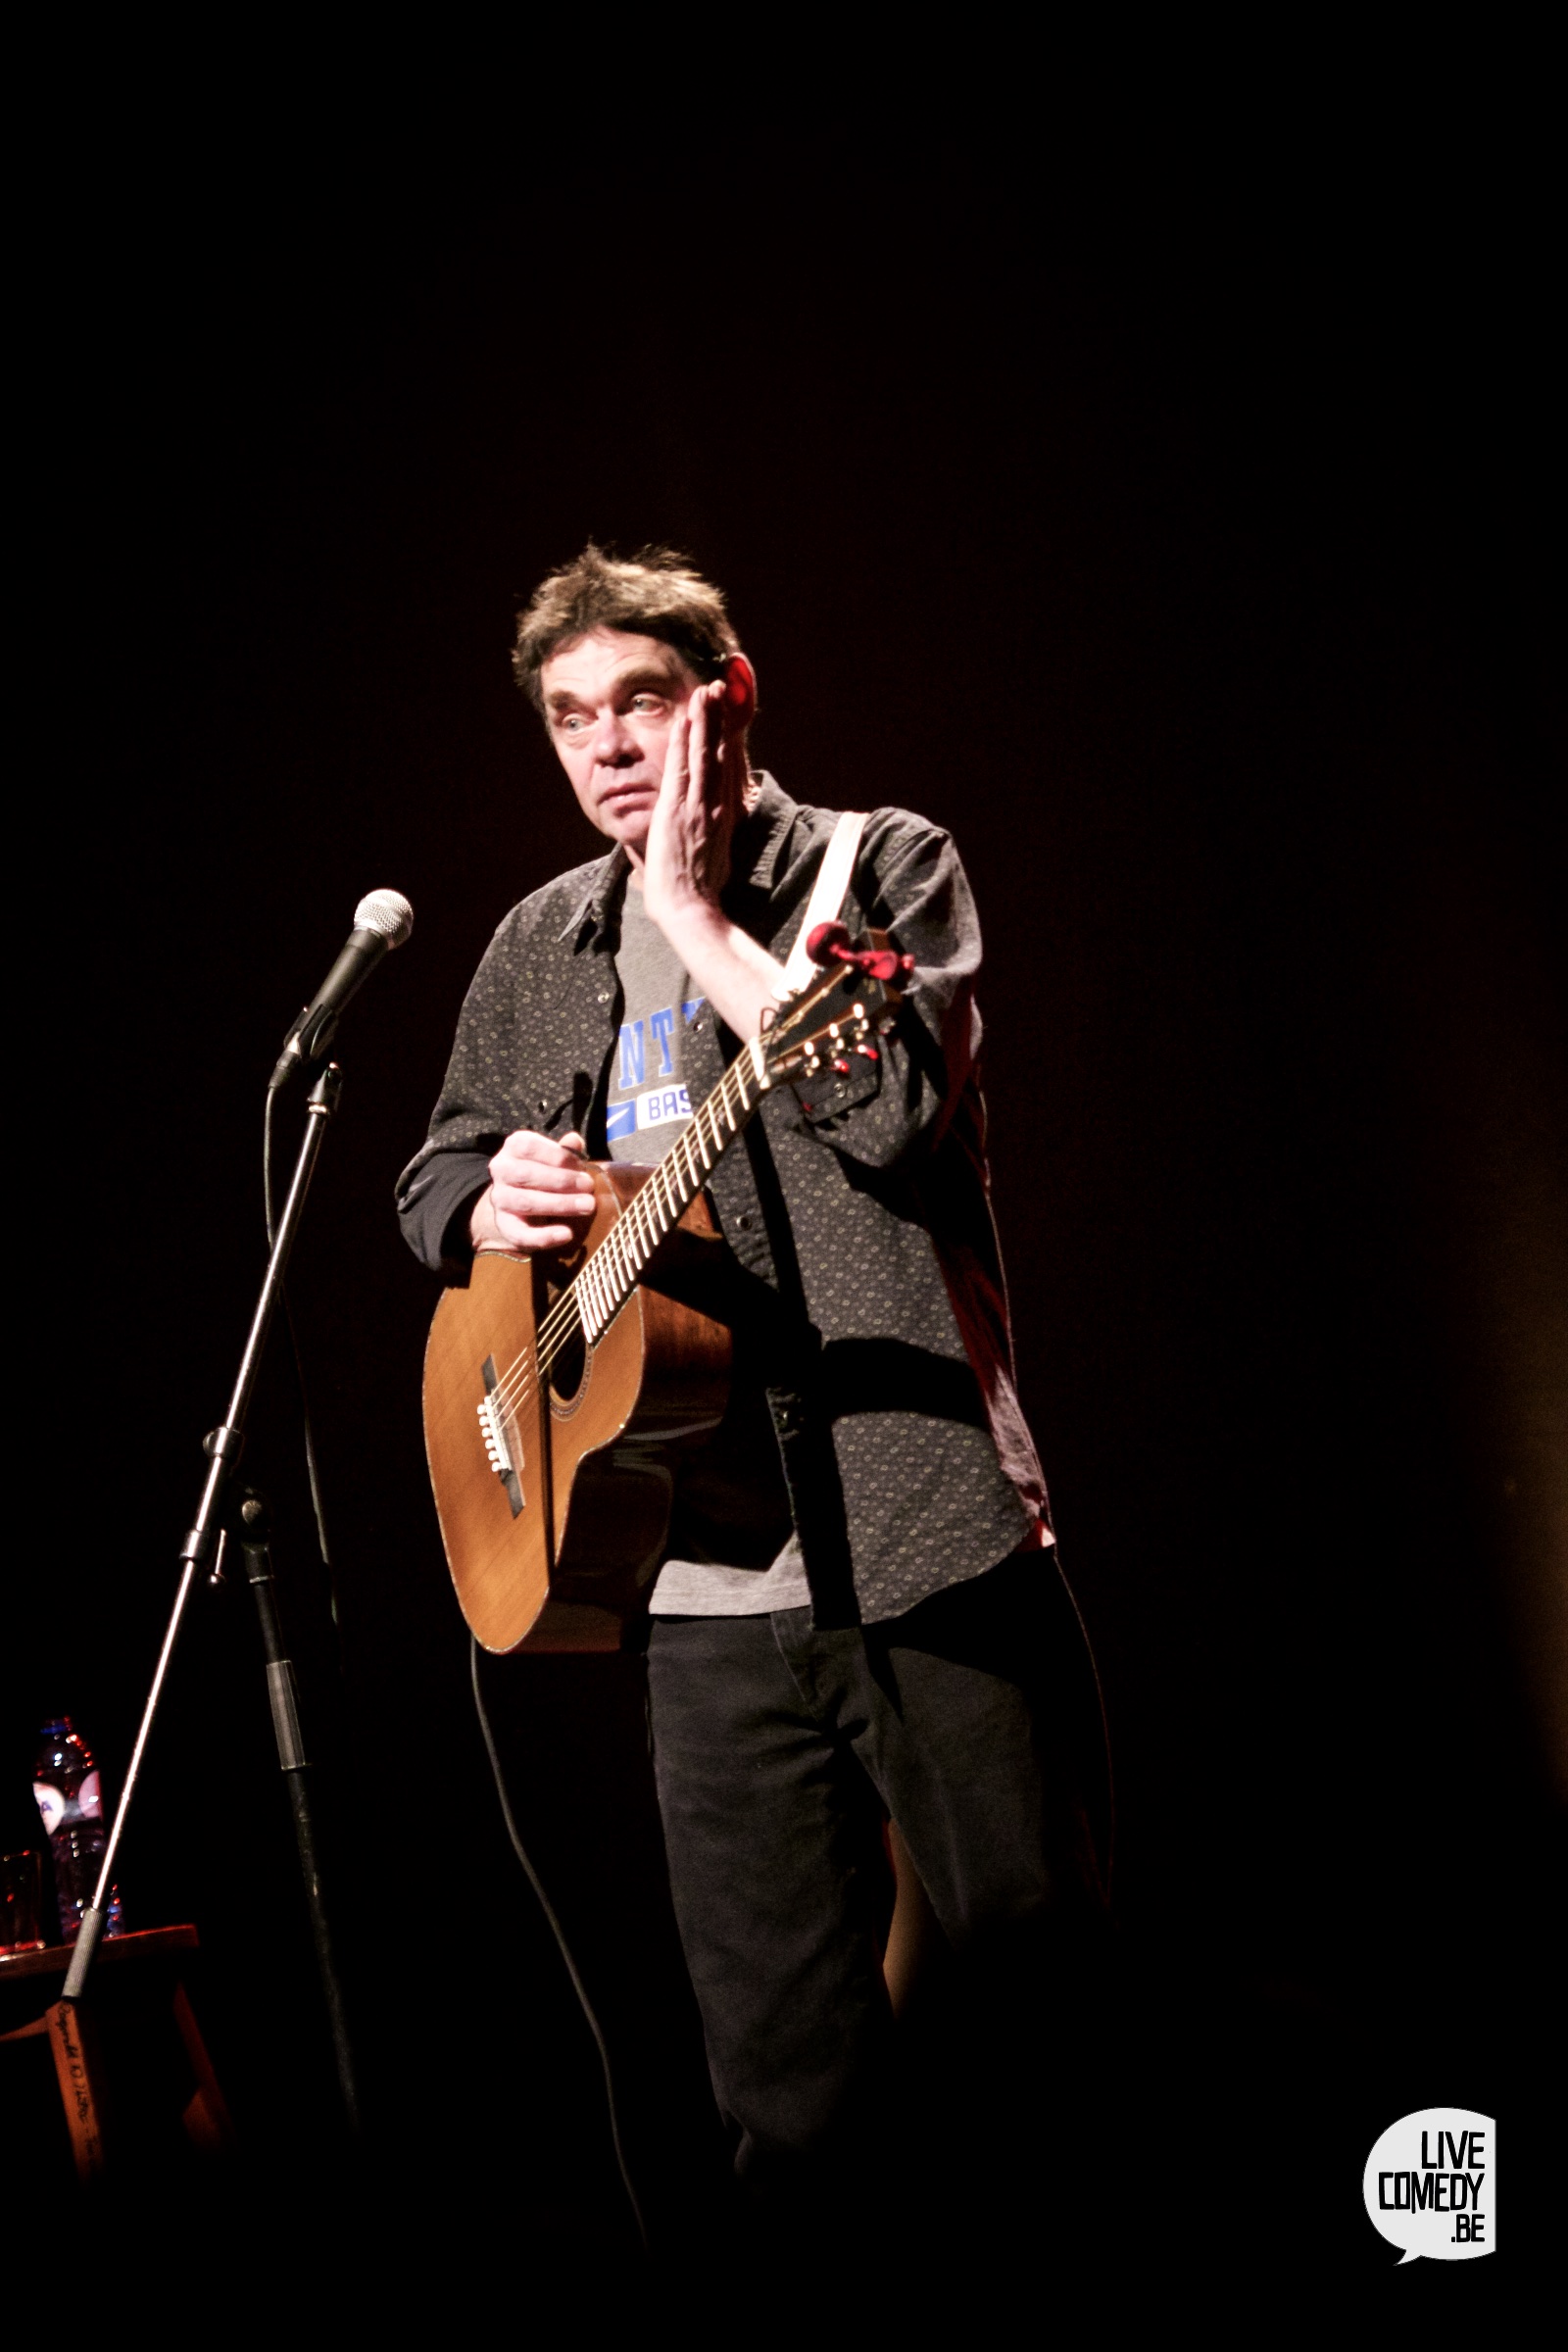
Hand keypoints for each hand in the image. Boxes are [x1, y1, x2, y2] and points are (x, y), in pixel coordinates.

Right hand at [470, 1130, 595, 1254]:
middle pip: (527, 1175)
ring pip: (526, 1202)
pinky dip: (544, 1236)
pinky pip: (520, 1233)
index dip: (558, 1157)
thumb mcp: (554, 1157)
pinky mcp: (504, 1225)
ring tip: (586, 1206)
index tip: (582, 1167)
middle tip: (589, 1187)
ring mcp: (500, 1199)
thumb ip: (565, 1151)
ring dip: (559, 1205)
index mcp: (513, 1147)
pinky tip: (567, 1234)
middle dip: (562, 1181)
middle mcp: (501, 1171)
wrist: (519, 1203)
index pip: (530, 1147)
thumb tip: (575, 1141)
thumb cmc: (543, 1172)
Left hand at [640, 676, 746, 926]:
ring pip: (703, 753)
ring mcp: (698, 805)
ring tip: (705, 691)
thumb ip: (716, 838)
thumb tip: (717, 833)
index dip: (726, 739)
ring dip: (704, 720)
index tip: (727, 717)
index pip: (725, 768)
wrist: (690, 908)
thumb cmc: (699, 892)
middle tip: (719, 688)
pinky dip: (684, 742)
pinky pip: (682, 766)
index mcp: (723, 815)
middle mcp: (716, 805)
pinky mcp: (679, 809)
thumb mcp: (716, 859)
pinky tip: (685, 720)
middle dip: (719, 719)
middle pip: (719, 753)